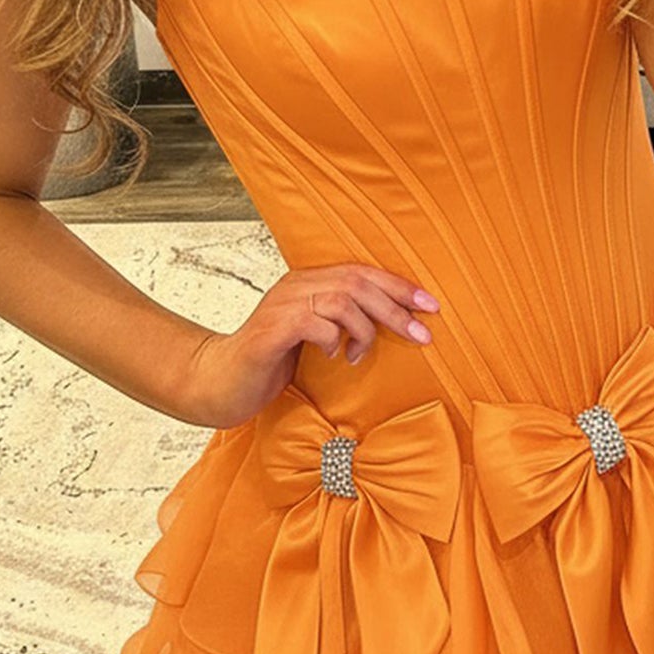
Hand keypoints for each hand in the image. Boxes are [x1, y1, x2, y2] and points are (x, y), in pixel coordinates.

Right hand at [182, 262, 440, 429]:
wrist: (221, 382)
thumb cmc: (271, 363)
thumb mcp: (315, 337)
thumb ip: (344, 323)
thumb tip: (394, 324)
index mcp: (309, 282)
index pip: (362, 272)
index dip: (400, 286)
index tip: (431, 306)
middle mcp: (296, 286)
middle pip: (358, 283)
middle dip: (397, 309)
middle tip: (423, 335)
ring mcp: (282, 305)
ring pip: (342, 300)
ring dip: (364, 329)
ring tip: (359, 355)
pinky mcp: (272, 330)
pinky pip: (316, 323)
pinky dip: (334, 339)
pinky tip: (333, 356)